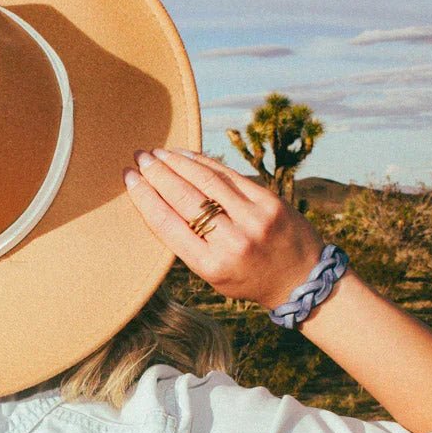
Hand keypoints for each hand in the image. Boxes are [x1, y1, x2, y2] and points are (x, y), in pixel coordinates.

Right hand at [123, 147, 326, 310]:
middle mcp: (232, 241)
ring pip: (206, 181)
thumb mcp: (212, 275)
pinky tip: (186, 155)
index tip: (129, 179)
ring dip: (177, 162)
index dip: (144, 197)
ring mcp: (253, 218)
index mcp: (211, 265)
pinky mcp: (269, 201)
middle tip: (139, 158)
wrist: (302, 280)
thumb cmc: (248, 278)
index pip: (167, 224)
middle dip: (157, 174)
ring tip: (157, 152)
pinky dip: (204, 162)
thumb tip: (157, 202)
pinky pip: (229, 176)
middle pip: (183, 198)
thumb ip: (188, 244)